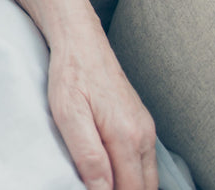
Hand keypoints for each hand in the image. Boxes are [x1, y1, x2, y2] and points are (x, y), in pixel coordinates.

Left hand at [47, 38, 156, 189]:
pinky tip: (112, 168)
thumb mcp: (68, 113)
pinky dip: (132, 172)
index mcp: (127, 136)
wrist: (80, 40)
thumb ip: (88, 155)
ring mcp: (146, 128)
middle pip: (144, 187)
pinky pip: (144, 160)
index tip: (91, 189)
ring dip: (129, 184)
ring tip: (101, 180)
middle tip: (94, 186)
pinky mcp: (141, 123)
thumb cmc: (71, 73)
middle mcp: (143, 135)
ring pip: (147, 176)